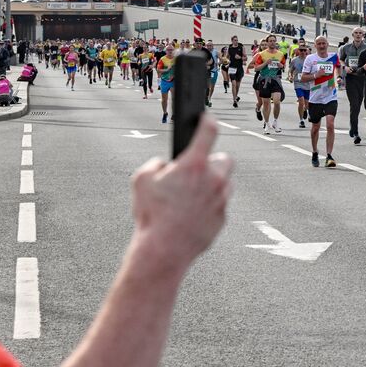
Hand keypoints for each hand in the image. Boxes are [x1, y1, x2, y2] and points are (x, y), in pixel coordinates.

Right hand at [130, 120, 232, 264]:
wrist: (164, 249)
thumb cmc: (151, 214)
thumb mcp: (141, 180)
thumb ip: (156, 164)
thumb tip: (166, 165)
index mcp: (194, 165)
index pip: (208, 131)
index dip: (207, 120)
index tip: (206, 117)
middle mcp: (213, 179)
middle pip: (224, 158)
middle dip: (212, 160)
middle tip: (197, 168)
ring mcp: (221, 199)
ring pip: (225, 183)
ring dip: (213, 184)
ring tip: (192, 194)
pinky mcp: (223, 218)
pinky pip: (220, 205)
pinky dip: (210, 205)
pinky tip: (193, 213)